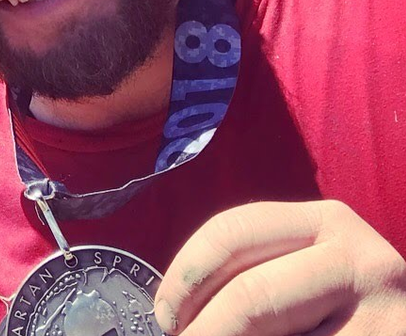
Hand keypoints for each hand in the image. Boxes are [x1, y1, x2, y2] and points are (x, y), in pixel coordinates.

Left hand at [154, 200, 405, 334]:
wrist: (402, 329)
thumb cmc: (340, 310)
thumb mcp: (302, 272)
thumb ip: (250, 271)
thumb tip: (173, 307)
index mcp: (327, 223)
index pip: (233, 230)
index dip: (186, 274)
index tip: (164, 313)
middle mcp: (360, 260)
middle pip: (250, 292)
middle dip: (202, 327)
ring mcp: (383, 315)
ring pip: (271, 334)